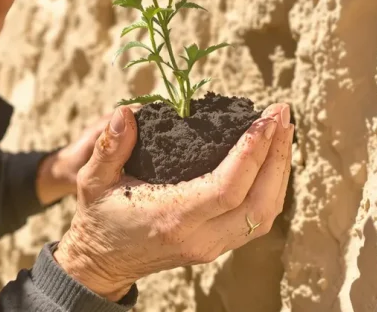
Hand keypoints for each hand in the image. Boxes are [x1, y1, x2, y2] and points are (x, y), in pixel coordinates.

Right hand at [53, 103, 293, 300]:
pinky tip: (272, 156)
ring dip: (281, 170)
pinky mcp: (219, 245)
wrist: (102, 262)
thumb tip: (125, 113)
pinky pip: (258, 217)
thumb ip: (108, 147)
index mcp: (172, 218)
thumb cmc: (99, 216)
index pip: (227, 189)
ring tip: (283, 129)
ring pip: (265, 212)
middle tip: (282, 113)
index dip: (252, 153)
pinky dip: (273, 185)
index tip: (264, 120)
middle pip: (259, 202)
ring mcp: (213, 246)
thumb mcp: (92, 180)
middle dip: (278, 155)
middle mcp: (200, 238)